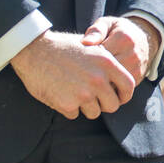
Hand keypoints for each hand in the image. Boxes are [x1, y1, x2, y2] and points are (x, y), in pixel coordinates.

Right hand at [11, 30, 135, 119]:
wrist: (34, 50)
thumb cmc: (62, 47)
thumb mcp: (90, 47)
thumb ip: (106, 64)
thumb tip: (117, 80)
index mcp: (107, 64)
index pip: (129, 86)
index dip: (125, 95)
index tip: (119, 98)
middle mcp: (98, 79)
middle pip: (112, 105)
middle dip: (103, 104)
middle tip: (92, 98)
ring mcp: (83, 93)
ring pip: (94, 113)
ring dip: (85, 107)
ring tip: (72, 91)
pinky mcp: (67, 104)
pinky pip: (75, 115)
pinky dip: (68, 108)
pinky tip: (60, 93)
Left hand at [83, 15, 155, 85]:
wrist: (145, 39)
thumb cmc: (119, 31)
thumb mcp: (107, 24)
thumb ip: (96, 30)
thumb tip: (85, 42)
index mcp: (123, 39)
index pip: (98, 53)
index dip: (86, 56)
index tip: (82, 56)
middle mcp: (132, 55)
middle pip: (104, 70)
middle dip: (91, 70)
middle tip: (82, 68)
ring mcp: (136, 68)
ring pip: (110, 81)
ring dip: (99, 80)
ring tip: (91, 74)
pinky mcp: (137, 79)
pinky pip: (117, 88)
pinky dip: (107, 86)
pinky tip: (101, 80)